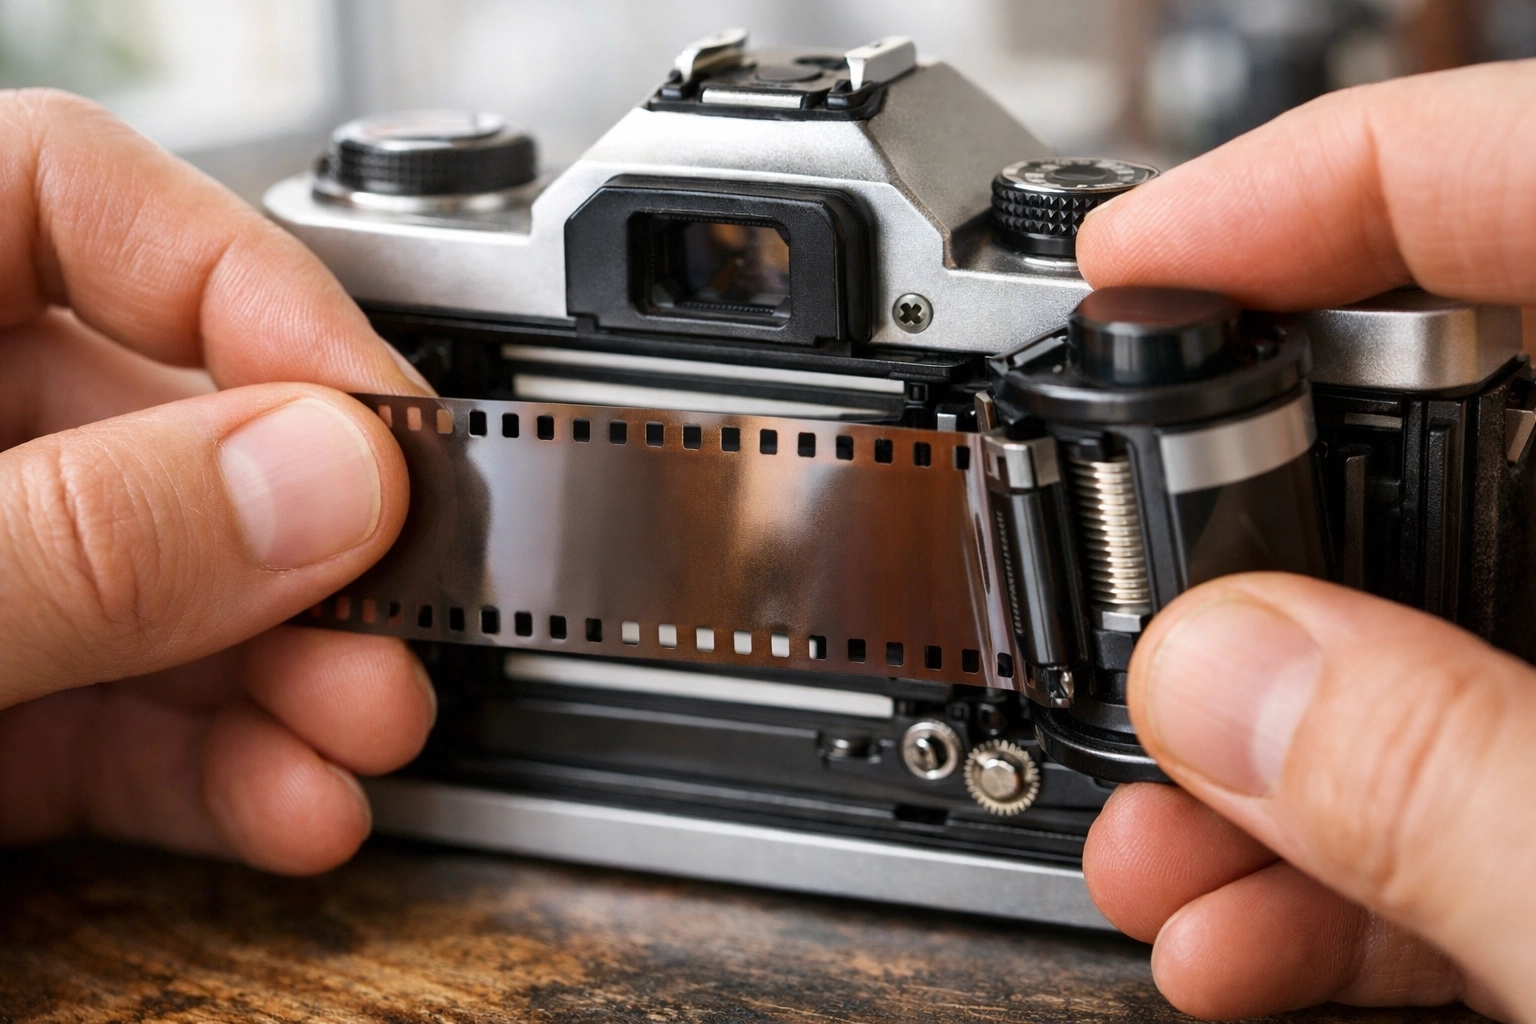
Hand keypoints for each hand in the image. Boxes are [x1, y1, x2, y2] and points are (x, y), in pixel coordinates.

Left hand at [0, 90, 435, 873]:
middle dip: (301, 543)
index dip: (248, 289)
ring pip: (154, 594)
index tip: (376, 418)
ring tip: (370, 729)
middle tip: (401, 606)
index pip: (70, 194)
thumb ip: (84, 538)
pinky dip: (210, 769)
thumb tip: (326, 481)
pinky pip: (107, 720)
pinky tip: (294, 803)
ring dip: (288, 676)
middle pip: (153, 424)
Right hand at [1075, 60, 1535, 1019]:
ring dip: (1268, 758)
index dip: (1307, 189)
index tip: (1129, 265)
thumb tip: (1228, 678)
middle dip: (1248, 569)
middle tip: (1129, 633)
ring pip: (1444, 637)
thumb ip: (1465, 791)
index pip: (1532, 172)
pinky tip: (1248, 931)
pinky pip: (1487, 779)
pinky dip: (1354, 862)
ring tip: (1159, 853)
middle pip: (1448, 437)